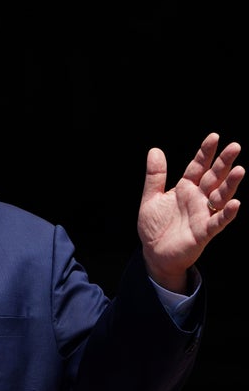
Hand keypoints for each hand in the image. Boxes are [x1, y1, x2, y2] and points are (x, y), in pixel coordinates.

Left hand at [138, 133, 243, 292]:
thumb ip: (154, 176)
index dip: (205, 153)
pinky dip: (227, 213)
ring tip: (240, 170)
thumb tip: (154, 150)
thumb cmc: (154, 227)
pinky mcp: (204, 232)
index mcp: (185, 189)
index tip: (214, 137)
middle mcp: (197, 199)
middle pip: (213, 178)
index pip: (198, 167)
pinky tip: (236, 203)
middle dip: (223, 163)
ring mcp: (203, 215)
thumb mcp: (150, 198)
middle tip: (235, 146)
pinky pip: (218, 222)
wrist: (154, 254)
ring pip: (221, 197)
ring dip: (230, 184)